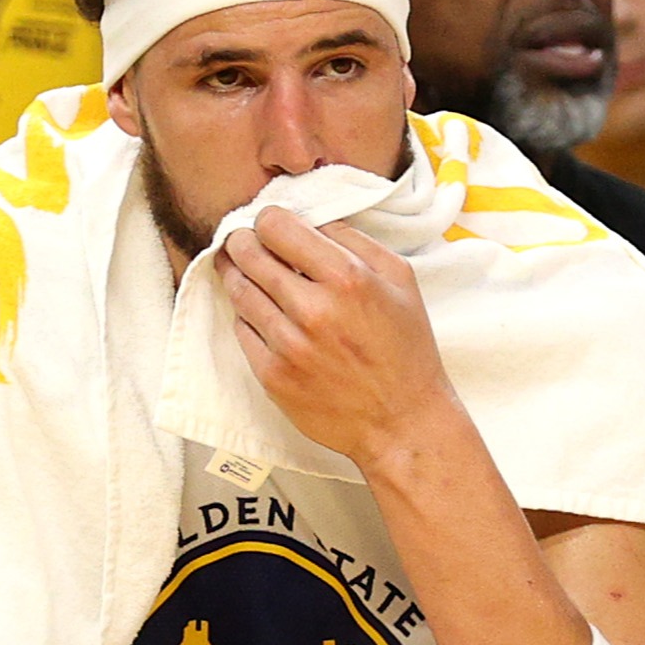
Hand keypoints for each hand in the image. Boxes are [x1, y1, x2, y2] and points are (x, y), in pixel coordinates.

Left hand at [213, 205, 455, 476]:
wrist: (402, 423)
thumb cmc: (406, 349)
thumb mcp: (400, 280)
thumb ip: (356, 241)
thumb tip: (311, 220)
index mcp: (346, 278)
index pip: (276, 226)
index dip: (269, 221)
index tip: (272, 228)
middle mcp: (313, 310)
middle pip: (247, 253)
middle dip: (244, 243)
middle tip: (247, 244)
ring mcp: (288, 345)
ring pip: (239, 290)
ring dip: (239, 276)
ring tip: (248, 274)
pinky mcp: (272, 376)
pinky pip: (242, 329)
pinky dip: (248, 316)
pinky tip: (264, 315)